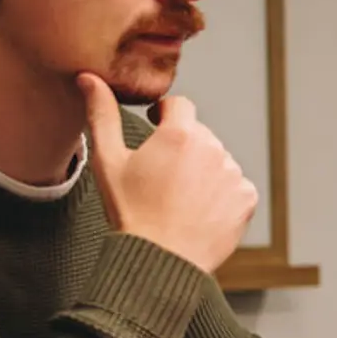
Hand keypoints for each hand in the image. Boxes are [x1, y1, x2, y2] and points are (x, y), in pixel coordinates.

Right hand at [80, 72, 256, 273]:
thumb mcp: (108, 161)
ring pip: (217, 160)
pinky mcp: (247, 197)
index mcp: (180, 134)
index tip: (156, 127)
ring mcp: (233, 173)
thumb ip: (101, 114)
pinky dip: (220, 193)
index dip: (166, 115)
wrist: (161, 259)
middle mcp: (213, 149)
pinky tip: (198, 209)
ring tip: (179, 197)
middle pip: (199, 134)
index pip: (180, 105)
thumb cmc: (131, 212)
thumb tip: (89, 78)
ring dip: (202, 170)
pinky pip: (234, 185)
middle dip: (183, 146)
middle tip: (163, 174)